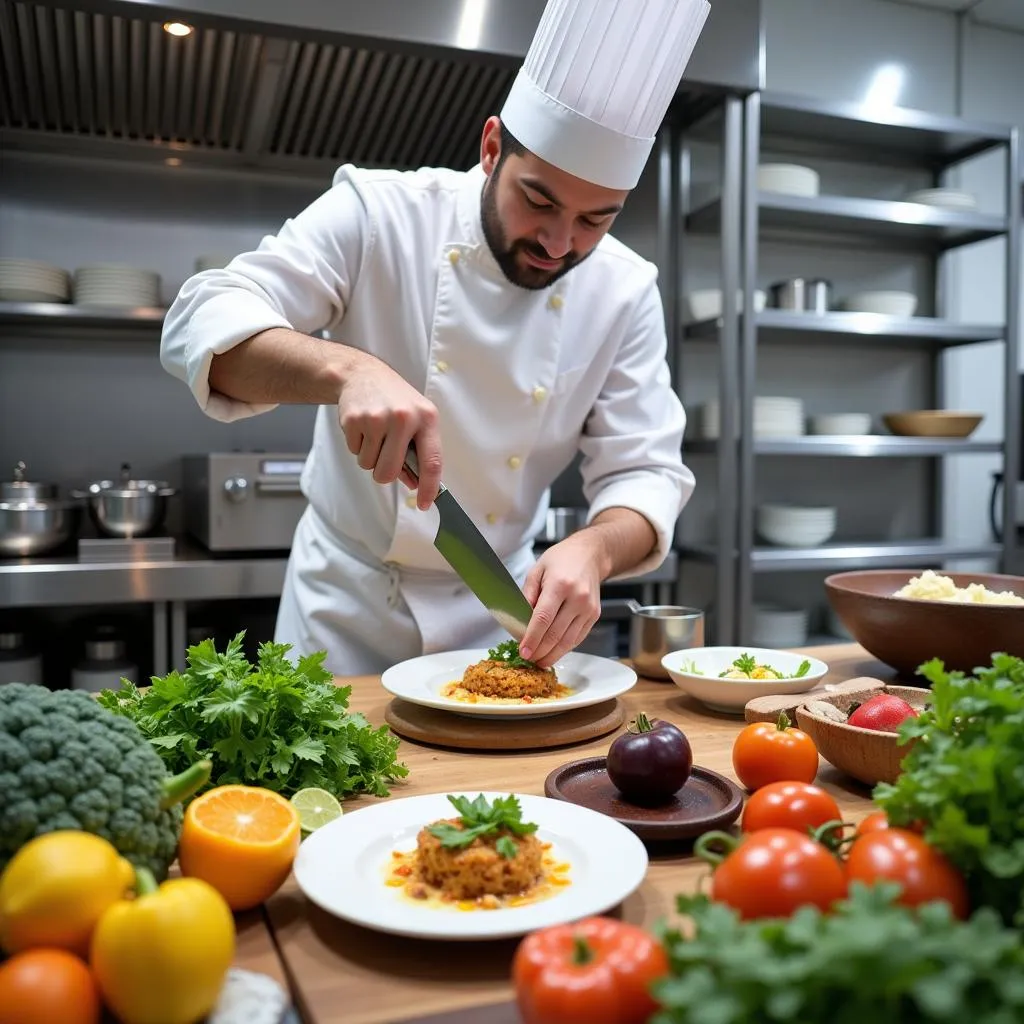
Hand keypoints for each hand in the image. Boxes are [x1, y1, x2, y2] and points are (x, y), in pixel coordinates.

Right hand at [337, 351, 441, 508]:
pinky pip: (355, 452)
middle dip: (385, 474)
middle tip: (384, 458)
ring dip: (370, 457)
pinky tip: (363, 426)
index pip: (431, 461)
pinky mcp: (354, 419)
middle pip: (389, 471)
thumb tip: (416, 484)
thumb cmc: (395, 400)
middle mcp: (403, 418)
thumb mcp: (415, 420)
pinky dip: (358, 446)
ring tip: (375, 433)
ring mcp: (377, 418)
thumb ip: (417, 452)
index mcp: (426, 418)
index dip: (428, 488)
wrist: (362, 374)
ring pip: (370, 465)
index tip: (425, 504)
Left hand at [519, 533, 606, 667]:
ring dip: (552, 655)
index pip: (543, 618)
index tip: (522, 651)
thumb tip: (520, 621)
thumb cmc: (561, 560)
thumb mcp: (537, 570)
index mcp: (560, 585)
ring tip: (539, 661)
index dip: (531, 638)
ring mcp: (588, 608)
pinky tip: (553, 652)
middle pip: (555, 634)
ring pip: (568, 641)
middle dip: (540, 651)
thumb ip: (527, 595)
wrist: (590, 555)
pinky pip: (578, 638)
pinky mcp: (594, 615)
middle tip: (527, 659)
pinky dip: (564, 648)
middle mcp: (577, 598)